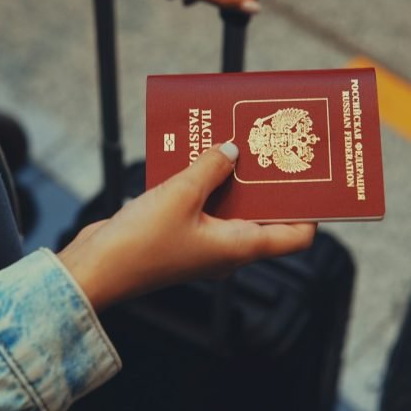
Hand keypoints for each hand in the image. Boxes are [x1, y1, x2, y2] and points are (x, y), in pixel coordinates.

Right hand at [58, 144, 315, 311]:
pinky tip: (196, 156)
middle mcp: (227, 247)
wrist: (97, 268)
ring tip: (233, 141)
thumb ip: (211, 167)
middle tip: (270, 146)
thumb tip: (232, 150)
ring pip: (229, 204)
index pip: (295, 236)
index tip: (312, 180)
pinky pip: (203, 203)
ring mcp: (203, 240)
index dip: (309, 210)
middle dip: (266, 180)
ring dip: (231, 175)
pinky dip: (204, 181)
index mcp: (239, 246)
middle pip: (262, 213)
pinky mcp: (181, 232)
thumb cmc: (141, 243)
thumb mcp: (181, 194)